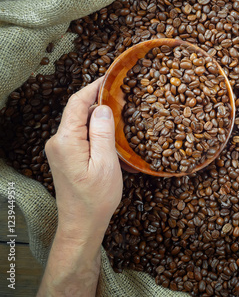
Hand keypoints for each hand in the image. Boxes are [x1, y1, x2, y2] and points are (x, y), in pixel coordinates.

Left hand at [45, 78, 122, 239]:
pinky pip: (78, 133)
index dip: (93, 87)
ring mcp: (59, 149)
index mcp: (66, 141)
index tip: (109, 76)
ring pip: (78, 122)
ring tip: (118, 107)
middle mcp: (57, 142)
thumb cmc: (96, 198)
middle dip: (96, 98)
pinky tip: (109, 128)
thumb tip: (102, 107)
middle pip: (76, 110)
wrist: (82, 223)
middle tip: (120, 92)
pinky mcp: (64, 156)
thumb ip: (102, 133)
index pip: (77, 103)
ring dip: (96, 113)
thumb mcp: (106, 164)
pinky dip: (93, 127)